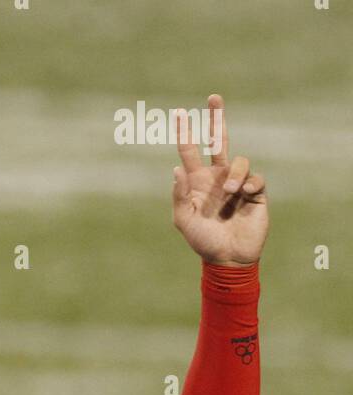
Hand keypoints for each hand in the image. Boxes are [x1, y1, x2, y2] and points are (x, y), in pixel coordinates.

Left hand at [172, 94, 267, 266]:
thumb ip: (179, 196)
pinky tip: (244, 196)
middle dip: (216, 119)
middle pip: (218, 140)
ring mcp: (237, 183)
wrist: (229, 258)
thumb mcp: (185, 221)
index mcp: (198, 182)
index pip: (190, 152)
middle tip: (213, 97)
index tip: (178, 113)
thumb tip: (176, 168)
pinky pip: (255, 178)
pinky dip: (249, 184)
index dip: (185, 133)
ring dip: (235, 175)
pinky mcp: (255, 192)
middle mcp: (217, 178)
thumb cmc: (203, 242)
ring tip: (230, 193)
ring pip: (239, 161)